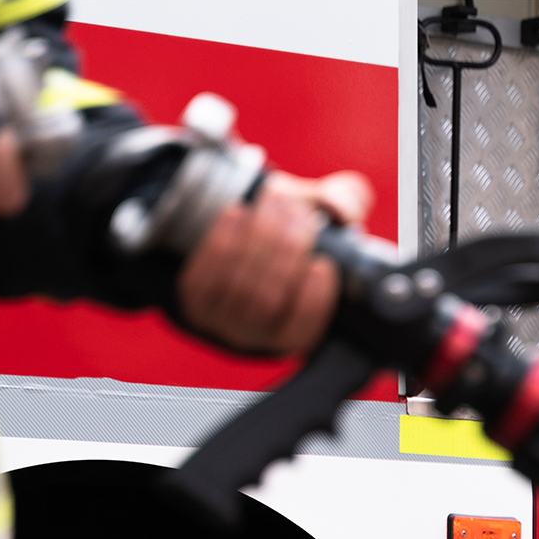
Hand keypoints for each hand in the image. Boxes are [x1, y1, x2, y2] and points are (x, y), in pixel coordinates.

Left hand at [176, 169, 374, 354]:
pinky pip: (207, 272)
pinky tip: (237, 212)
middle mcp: (256, 339)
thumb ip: (345, 207)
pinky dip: (222, 239)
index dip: (314, 300)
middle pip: (268, 301)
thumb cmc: (291, 239)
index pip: (303, 329)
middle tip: (296, 211)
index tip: (322, 265)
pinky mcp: (194, 301)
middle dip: (285, 252)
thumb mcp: (324, 222)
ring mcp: (220, 323)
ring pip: (239, 285)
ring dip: (258, 237)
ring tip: (273, 200)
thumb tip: (339, 207)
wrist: (240, 242)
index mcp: (294, 336)